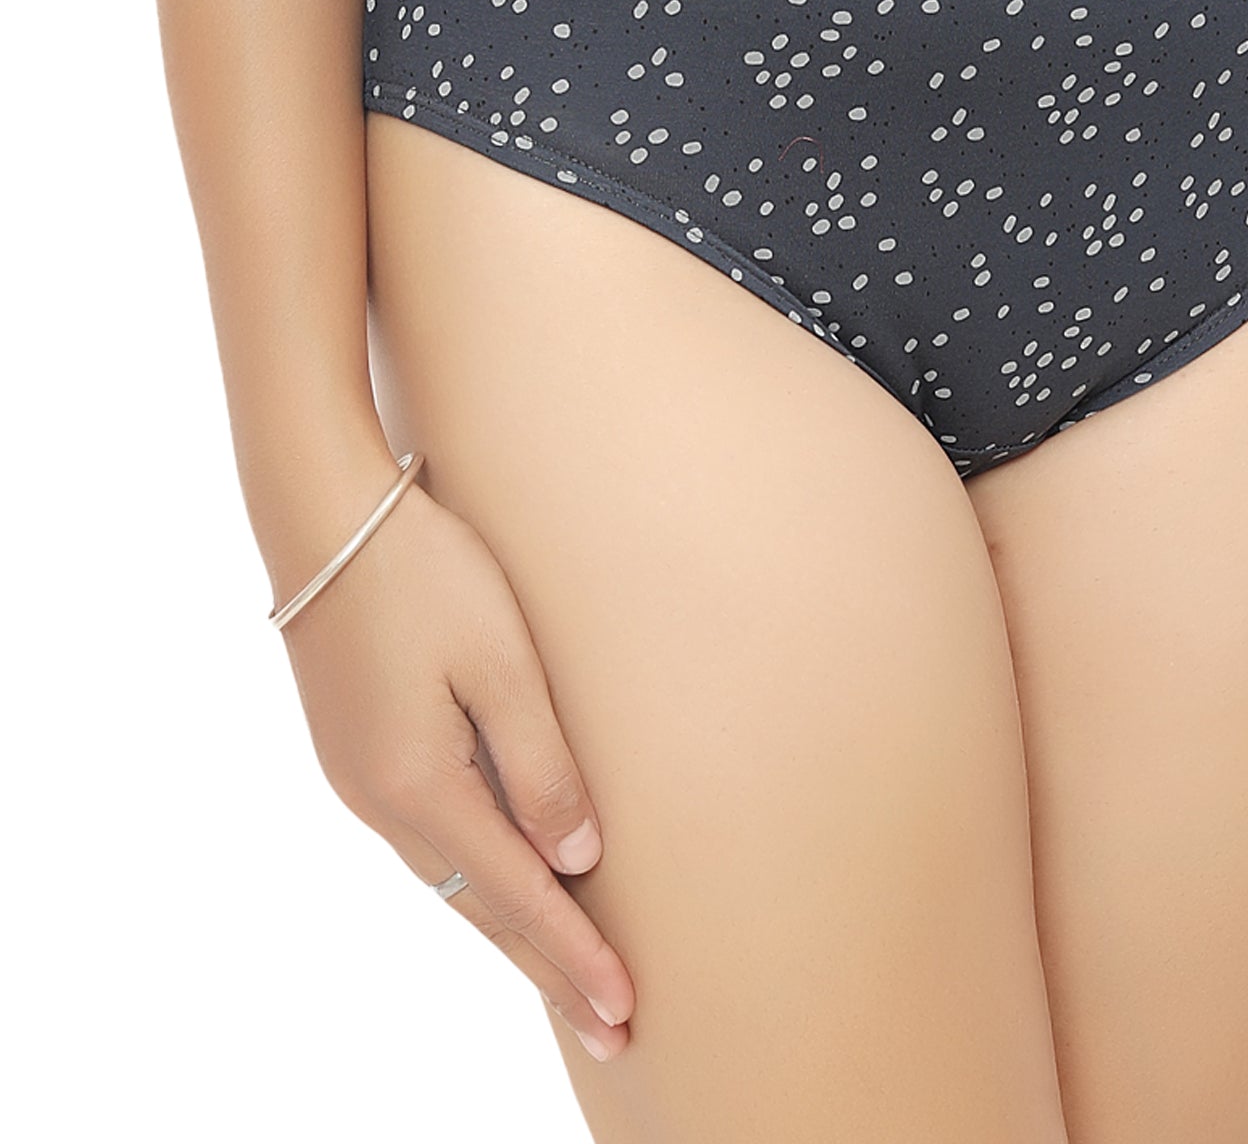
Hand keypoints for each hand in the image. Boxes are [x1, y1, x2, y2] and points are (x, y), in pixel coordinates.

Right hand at [276, 477, 634, 1060]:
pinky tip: (500, 885)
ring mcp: (360, 780)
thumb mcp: (500, 662)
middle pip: (479, 907)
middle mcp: (381, 801)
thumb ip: (541, 765)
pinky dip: (475, 879)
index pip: (515, 895)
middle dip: (547, 966)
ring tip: (564, 973)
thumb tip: (576, 858)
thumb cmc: (425, 574)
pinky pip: (428, 841)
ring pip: (450, 879)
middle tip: (608, 1027)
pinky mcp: (357, 751)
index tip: (624, 1008)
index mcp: (419, 785)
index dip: (572, 953)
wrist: (325, 517)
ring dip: (511, 928)